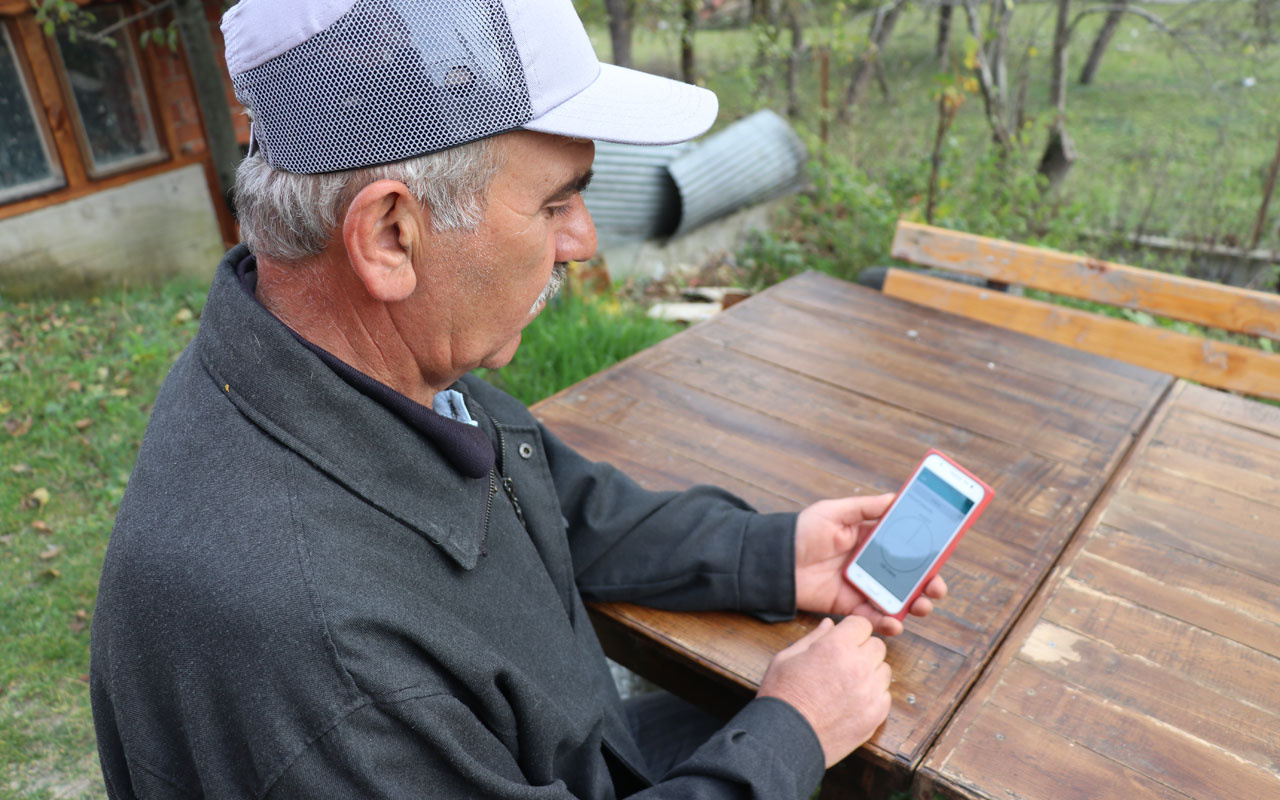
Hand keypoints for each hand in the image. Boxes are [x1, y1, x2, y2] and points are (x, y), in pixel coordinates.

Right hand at [757, 616, 890, 766]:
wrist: (785, 739)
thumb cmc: (782, 697)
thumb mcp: (787, 658)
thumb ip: (813, 638)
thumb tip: (829, 624)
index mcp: (836, 647)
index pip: (862, 624)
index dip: (851, 630)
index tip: (844, 639)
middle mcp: (858, 666)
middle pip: (877, 646)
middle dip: (862, 649)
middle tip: (844, 662)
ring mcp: (870, 692)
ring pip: (884, 670)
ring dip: (871, 671)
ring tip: (849, 683)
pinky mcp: (875, 715)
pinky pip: (885, 695)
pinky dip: (873, 695)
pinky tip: (854, 700)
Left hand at [794, 494, 946, 635]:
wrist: (774, 561)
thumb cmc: (802, 531)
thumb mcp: (834, 512)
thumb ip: (865, 507)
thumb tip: (897, 498)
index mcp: (872, 540)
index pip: (907, 546)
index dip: (928, 551)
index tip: (944, 553)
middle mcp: (872, 565)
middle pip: (910, 576)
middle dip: (929, 583)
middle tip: (937, 587)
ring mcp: (863, 587)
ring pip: (898, 598)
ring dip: (915, 604)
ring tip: (922, 605)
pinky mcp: (849, 606)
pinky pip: (873, 617)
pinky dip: (887, 622)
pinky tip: (895, 622)